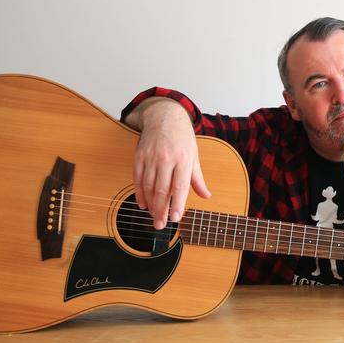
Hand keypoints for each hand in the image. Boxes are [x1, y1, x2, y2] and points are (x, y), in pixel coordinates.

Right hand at [129, 98, 210, 229]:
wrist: (165, 117)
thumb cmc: (182, 138)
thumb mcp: (194, 156)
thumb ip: (198, 178)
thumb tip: (206, 196)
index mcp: (183, 159)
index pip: (179, 186)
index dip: (176, 204)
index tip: (175, 218)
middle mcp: (167, 159)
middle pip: (162, 190)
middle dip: (161, 210)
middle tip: (160, 225)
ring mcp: (151, 157)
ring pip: (148, 186)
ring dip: (150, 204)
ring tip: (153, 217)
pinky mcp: (140, 156)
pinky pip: (137, 178)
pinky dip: (139, 193)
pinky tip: (143, 204)